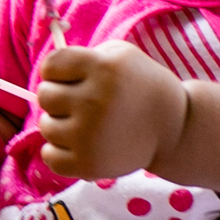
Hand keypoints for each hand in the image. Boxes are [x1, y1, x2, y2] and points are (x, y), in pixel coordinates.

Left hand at [36, 42, 189, 180]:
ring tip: (86, 124)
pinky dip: (59, 153)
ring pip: (45, 126)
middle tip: (81, 103)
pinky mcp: (90, 163)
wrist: (175, 128)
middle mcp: (94, 101)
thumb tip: (45, 71)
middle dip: (58, 97)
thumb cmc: (140, 87)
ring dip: (60, 124)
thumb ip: (82, 55)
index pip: (51, 65)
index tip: (71, 78)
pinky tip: (79, 145)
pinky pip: (49, 157)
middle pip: (44, 96)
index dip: (57, 71)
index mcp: (103, 69)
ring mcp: (90, 135)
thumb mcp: (120, 56)